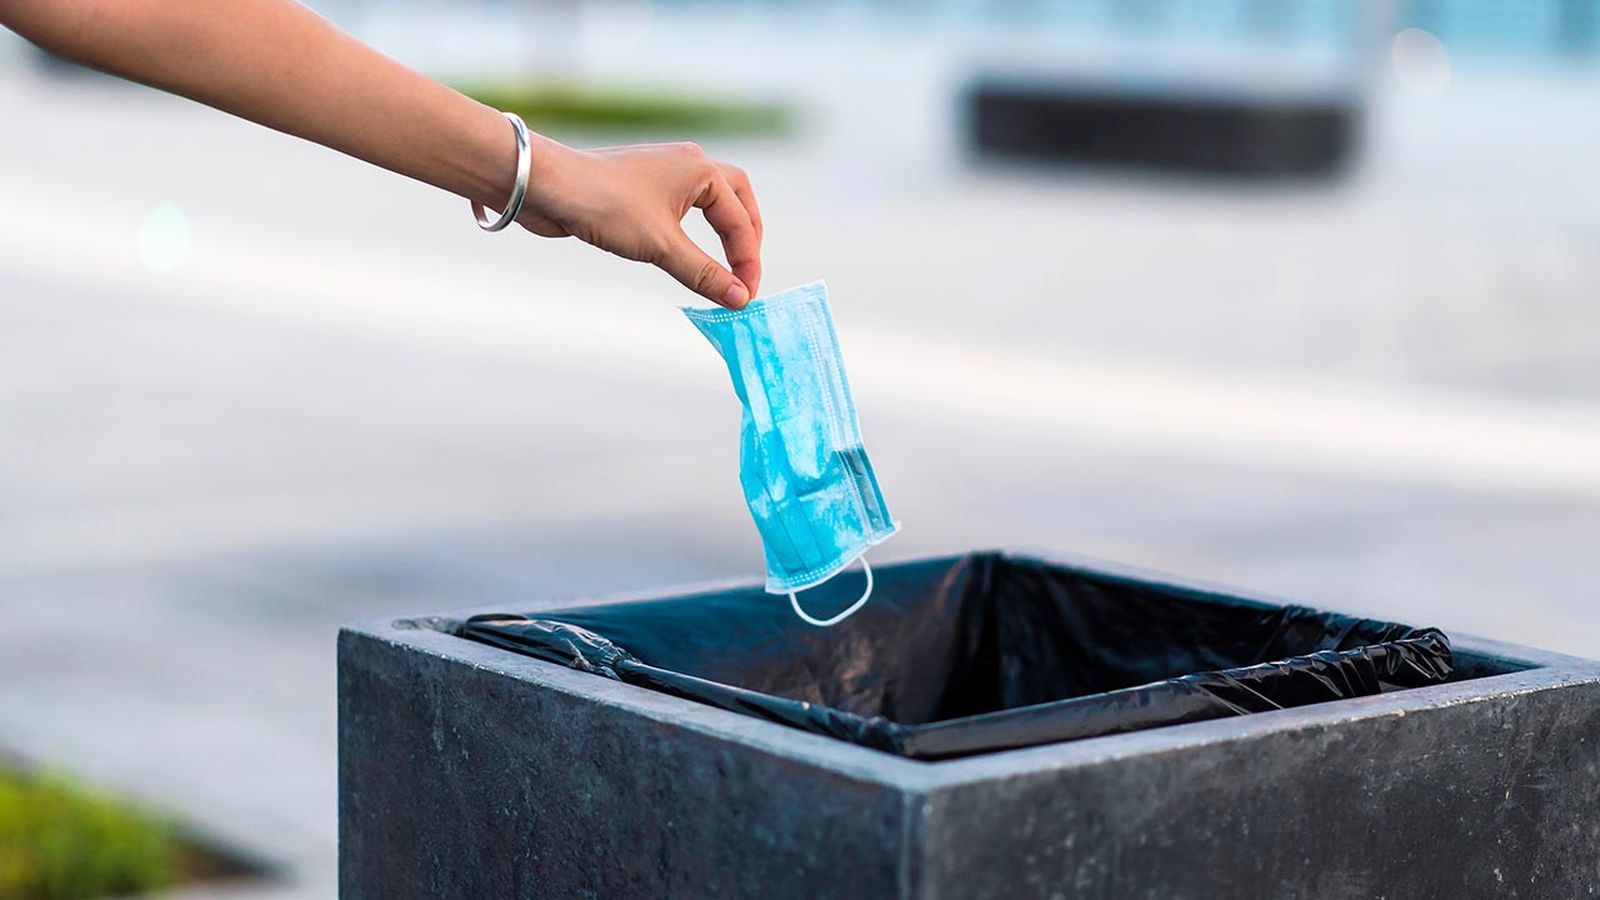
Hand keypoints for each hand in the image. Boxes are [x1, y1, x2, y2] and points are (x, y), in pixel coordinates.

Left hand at [519, 138, 762, 308]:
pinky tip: (687, 251)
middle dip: (746, 236)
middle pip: (736, 198)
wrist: (546, 186)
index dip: (746, 262)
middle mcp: (688, 163)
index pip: (740, 220)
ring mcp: (664, 172)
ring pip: (710, 200)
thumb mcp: (661, 245)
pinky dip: (694, 232)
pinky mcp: (642, 186)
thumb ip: (703, 273)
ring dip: (722, 231)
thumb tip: (739, 298)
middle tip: (746, 273)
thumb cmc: (604, 205)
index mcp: (701, 169)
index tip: (744, 297)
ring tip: (725, 265)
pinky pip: (682, 208)